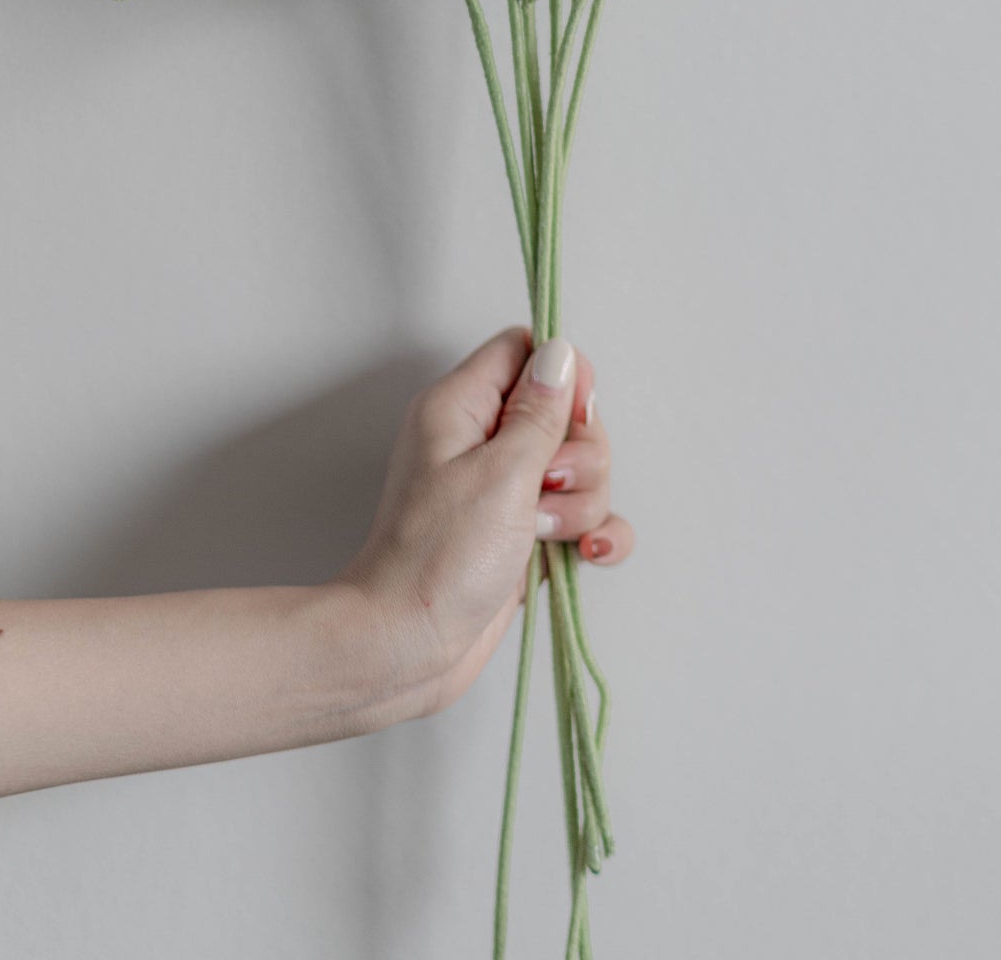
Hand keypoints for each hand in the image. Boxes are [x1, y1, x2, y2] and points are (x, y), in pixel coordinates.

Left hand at [342, 327, 632, 719]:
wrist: (405, 649)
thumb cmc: (437, 558)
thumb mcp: (500, 473)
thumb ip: (540, 412)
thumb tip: (561, 352)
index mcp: (462, 406)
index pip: (525, 351)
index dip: (561, 376)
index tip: (569, 419)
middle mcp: (483, 441)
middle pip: (565, 412)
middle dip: (580, 454)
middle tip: (546, 489)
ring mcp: (505, 491)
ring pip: (580, 469)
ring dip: (584, 502)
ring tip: (544, 534)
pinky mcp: (524, 535)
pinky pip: (583, 517)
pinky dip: (595, 533)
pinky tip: (590, 555)